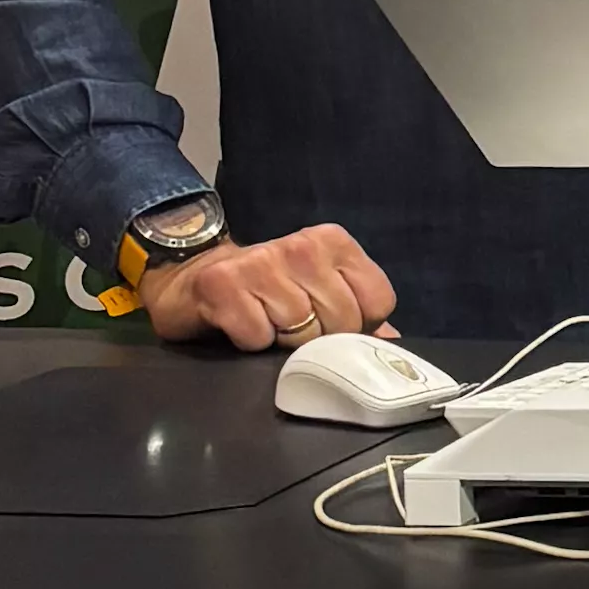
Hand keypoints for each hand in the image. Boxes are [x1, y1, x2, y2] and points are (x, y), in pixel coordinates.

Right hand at [139, 223, 395, 350]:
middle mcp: (303, 246)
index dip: (359, 327)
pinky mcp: (223, 284)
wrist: (194, 277)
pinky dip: (251, 343)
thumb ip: (358, 311)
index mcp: (334, 243)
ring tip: (268, 326)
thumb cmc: (267, 290)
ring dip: (283, 343)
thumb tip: (393, 345)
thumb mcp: (319, 290)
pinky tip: (241, 327)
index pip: (378, 301)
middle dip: (321, 340)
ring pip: (300, 332)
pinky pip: (257, 337)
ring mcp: (262, 262)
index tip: (332, 327)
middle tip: (293, 330)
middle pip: (342, 320)